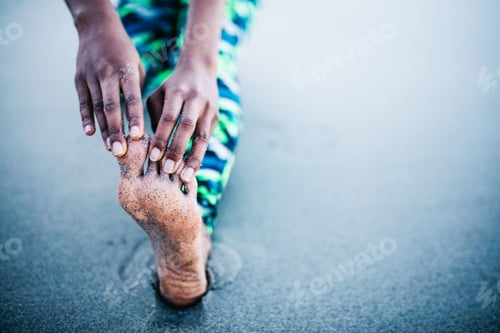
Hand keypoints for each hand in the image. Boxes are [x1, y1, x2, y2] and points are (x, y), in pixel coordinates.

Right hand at [74, 11, 144, 155]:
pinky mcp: (79, 80)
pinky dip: (86, 118)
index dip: (134, 117)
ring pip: (97, 107)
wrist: (97, 28)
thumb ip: (137, 90)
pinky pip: (83, 102)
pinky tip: (90, 133)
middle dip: (116, 130)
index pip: (131, 97)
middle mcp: (107, 73)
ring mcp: (90, 76)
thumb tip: (139, 118)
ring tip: (111, 148)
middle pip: (111, 106)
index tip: (137, 136)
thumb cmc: (124, 52)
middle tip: (122, 152)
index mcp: (126, 69)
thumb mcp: (137, 66)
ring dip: (104, 130)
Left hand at [146, 56, 218, 181]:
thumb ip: (154, 116)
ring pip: (202, 136)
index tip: (153, 156)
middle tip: (168, 170)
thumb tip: (150, 143)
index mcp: (178, 91)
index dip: (162, 137)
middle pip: (187, 127)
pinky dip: (199, 155)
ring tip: (186, 177)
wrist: (201, 68)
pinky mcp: (216, 117)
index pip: (169, 117)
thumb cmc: (172, 86)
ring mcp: (209, 109)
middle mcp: (195, 99)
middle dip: (177, 149)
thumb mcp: (158, 94)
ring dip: (194, 158)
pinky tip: (192, 170)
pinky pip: (207, 139)